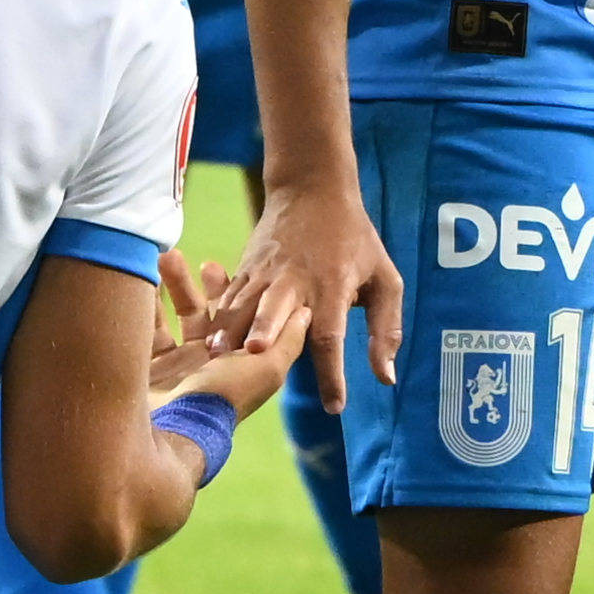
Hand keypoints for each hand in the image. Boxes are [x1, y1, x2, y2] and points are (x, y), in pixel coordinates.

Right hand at [148, 272, 306, 426]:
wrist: (172, 429)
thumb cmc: (224, 396)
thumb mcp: (266, 367)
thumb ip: (288, 339)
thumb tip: (307, 312)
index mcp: (233, 363)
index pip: (238, 319)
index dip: (230, 292)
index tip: (217, 265)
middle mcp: (203, 364)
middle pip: (203, 314)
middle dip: (197, 284)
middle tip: (188, 259)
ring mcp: (171, 365)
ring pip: (170, 316)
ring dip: (170, 285)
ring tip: (165, 256)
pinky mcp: (143, 366)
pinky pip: (141, 325)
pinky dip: (141, 301)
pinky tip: (139, 275)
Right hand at [218, 171, 399, 406]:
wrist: (313, 188)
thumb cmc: (355, 240)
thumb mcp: (385, 279)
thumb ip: (386, 329)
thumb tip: (386, 379)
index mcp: (334, 286)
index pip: (332, 335)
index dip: (332, 372)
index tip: (335, 406)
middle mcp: (297, 279)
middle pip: (278, 309)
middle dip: (267, 331)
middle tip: (256, 356)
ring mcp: (268, 271)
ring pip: (245, 303)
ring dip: (231, 329)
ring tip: (217, 356)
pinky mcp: (248, 265)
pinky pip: (230, 294)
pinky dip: (218, 317)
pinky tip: (207, 340)